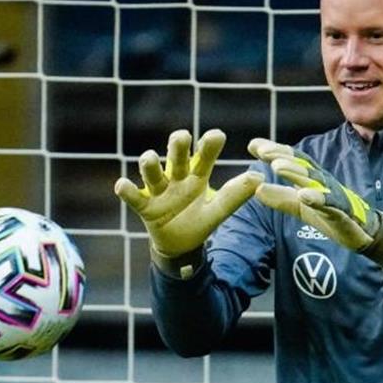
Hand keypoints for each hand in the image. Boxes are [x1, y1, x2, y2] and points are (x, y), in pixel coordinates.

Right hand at [115, 129, 262, 267]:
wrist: (180, 246)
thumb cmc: (199, 221)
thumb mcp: (218, 210)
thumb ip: (235, 195)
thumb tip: (259, 177)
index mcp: (197, 176)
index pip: (204, 156)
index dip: (209, 146)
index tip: (216, 135)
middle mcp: (177, 177)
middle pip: (176, 156)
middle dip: (177, 145)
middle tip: (182, 137)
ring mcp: (159, 190)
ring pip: (152, 171)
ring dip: (149, 163)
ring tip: (149, 158)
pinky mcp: (145, 206)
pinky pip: (134, 196)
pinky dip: (128, 190)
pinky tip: (123, 185)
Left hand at [246, 138, 377, 251]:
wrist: (360, 231)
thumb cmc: (329, 213)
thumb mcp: (299, 206)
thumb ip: (279, 197)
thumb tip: (256, 189)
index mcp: (311, 178)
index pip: (292, 160)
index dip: (275, 151)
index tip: (253, 145)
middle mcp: (322, 181)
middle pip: (300, 165)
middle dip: (282, 156)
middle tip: (262, 151)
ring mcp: (332, 194)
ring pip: (312, 180)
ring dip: (295, 172)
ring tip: (277, 166)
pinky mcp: (341, 211)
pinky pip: (329, 203)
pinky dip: (316, 198)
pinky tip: (302, 195)